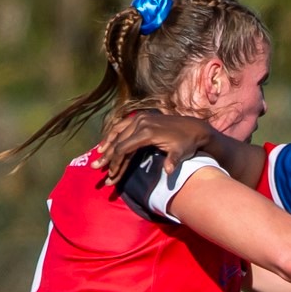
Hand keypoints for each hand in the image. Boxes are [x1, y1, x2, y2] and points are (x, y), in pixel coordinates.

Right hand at [92, 111, 214, 187]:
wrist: (193, 127)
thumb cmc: (186, 143)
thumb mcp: (181, 153)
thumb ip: (172, 161)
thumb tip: (168, 171)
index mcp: (147, 132)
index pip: (124, 148)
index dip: (116, 162)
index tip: (111, 174)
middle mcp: (140, 122)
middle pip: (118, 141)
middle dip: (108, 157)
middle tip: (97, 168)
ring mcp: (140, 118)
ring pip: (117, 132)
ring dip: (107, 144)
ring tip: (98, 156)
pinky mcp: (141, 117)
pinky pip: (122, 126)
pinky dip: (113, 134)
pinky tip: (106, 143)